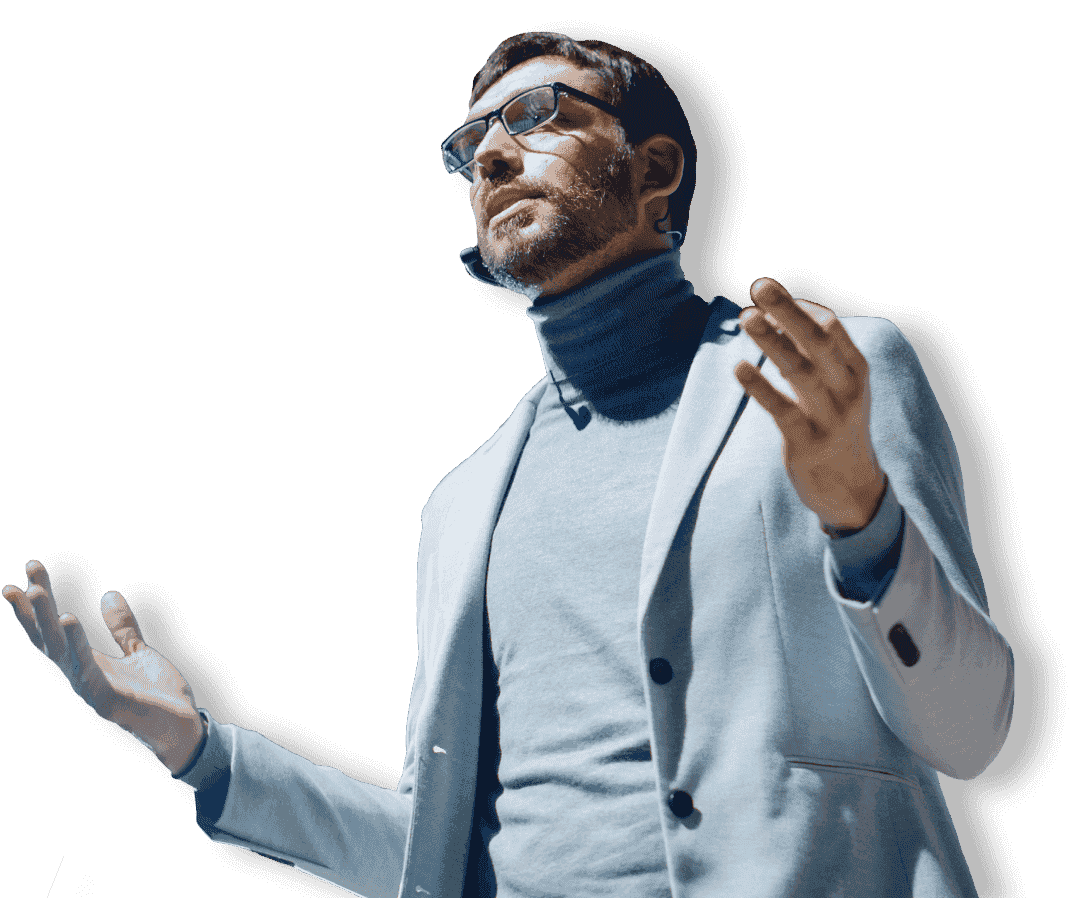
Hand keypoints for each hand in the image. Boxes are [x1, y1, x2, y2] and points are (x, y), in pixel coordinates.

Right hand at [5, 560, 204, 774]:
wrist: (184, 727)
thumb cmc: (159, 695)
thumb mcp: (140, 652)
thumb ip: (123, 628)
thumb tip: (108, 594)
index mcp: (88, 664)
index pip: (55, 631)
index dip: (39, 605)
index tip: (30, 570)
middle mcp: (82, 676)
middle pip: (50, 637)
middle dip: (35, 605)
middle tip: (30, 566)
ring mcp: (91, 689)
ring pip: (61, 650)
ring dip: (46, 620)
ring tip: (37, 590)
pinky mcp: (107, 699)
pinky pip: (86, 668)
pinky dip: (76, 644)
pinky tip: (68, 618)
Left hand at [734, 278, 886, 531]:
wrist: (853, 490)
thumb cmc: (837, 427)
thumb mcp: (838, 389)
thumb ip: (815, 356)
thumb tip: (777, 317)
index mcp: (856, 371)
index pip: (832, 328)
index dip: (801, 308)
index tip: (770, 297)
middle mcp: (847, 389)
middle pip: (818, 341)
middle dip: (788, 311)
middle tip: (759, 285)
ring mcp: (829, 416)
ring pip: (799, 370)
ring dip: (771, 341)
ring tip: (745, 316)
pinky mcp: (807, 442)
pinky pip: (781, 410)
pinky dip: (760, 387)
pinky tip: (739, 368)